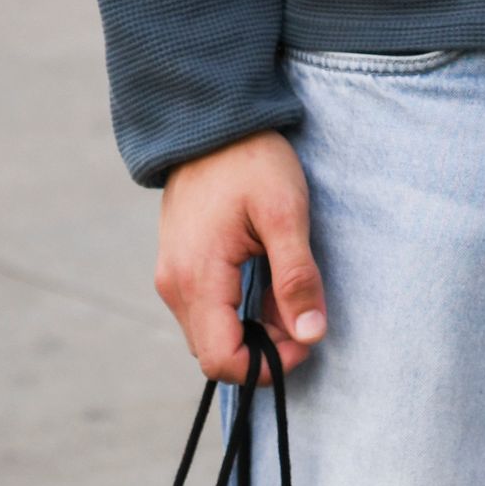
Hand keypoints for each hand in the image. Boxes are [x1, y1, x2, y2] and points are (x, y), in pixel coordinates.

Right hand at [155, 131, 326, 379]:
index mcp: (198, 279)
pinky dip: (240, 309)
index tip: (306, 338)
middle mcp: (175, 286)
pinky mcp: (180, 266)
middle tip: (305, 313)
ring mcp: (173, 277)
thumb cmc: (251, 162)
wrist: (211, 122)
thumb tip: (311, 334)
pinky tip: (269, 278)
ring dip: (254, 327)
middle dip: (265, 346)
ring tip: (291, 291)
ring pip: (212, 332)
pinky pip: (208, 309)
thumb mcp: (286, 214)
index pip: (221, 359)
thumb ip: (297, 277)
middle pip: (215, 352)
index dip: (267, 363)